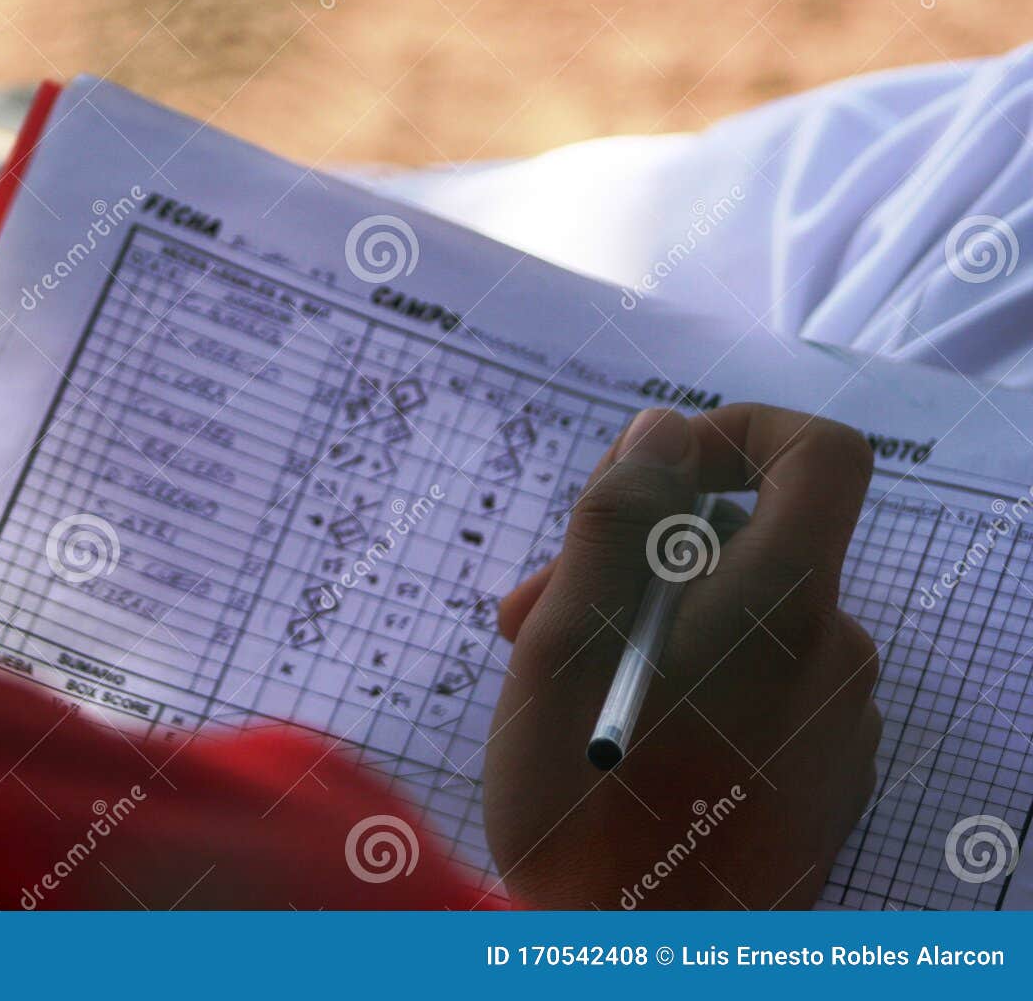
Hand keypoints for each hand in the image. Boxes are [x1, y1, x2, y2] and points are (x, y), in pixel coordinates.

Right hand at [484, 404, 881, 908]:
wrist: (639, 970)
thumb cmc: (581, 816)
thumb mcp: (560, 650)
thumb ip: (617, 523)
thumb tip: (663, 428)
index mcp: (780, 613)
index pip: (820, 457)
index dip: (739, 433)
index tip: (654, 472)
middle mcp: (835, 656)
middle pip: (752, 544)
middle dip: (640, 553)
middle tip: (533, 613)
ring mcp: (842, 723)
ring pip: (747, 617)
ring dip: (652, 622)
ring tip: (564, 690)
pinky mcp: (829, 775)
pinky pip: (768, 682)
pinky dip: (697, 677)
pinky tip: (627, 739)